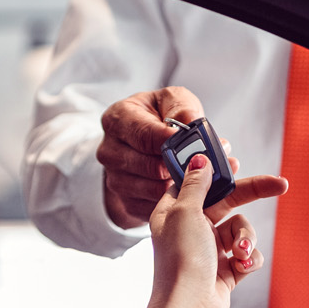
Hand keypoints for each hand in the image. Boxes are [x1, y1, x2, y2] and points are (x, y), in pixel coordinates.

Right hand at [99, 86, 238, 229]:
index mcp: (118, 119)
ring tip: (192, 173)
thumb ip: (181, 107)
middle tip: (199, 162)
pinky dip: (172, 200)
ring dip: (177, 184)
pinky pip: (153, 206)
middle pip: (148, 165)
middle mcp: (109, 150)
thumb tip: (192, 121)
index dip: (168, 141)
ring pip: (152, 188)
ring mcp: (114, 178)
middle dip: (177, 165)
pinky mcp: (125, 201)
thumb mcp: (170, 101)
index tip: (187, 143)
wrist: (142, 145)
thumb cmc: (157, 119)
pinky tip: (182, 188)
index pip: (142, 135)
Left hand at [119, 152, 285, 307]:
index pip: (198, 181)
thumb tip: (200, 159)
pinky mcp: (225, 272)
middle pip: (228, 202)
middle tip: (280, 184)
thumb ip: (196, 184)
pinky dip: (248, 259)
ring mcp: (209, 251)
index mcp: (173, 212)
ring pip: (241, 230)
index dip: (218, 170)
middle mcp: (190, 229)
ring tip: (239, 253)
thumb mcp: (185, 212)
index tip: (236, 160)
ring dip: (246, 238)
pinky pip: (247, 255)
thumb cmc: (181, 261)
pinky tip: (241, 268)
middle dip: (253, 195)